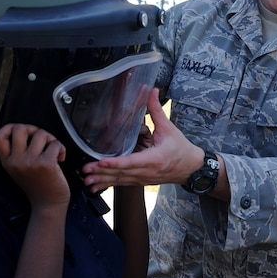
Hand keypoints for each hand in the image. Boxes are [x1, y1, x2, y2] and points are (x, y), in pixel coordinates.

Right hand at [0, 123, 69, 207]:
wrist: (47, 205)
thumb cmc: (37, 185)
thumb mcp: (18, 170)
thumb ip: (16, 152)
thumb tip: (25, 130)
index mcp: (7, 162)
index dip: (9, 127)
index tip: (22, 132)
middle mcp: (16, 161)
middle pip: (20, 128)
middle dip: (33, 129)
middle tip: (41, 141)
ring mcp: (31, 162)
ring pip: (40, 133)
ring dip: (50, 139)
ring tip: (53, 150)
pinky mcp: (46, 164)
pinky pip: (55, 143)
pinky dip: (61, 148)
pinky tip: (60, 158)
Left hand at [82, 88, 203, 193]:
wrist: (191, 168)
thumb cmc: (181, 148)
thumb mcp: (169, 128)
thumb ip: (157, 110)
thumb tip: (151, 91)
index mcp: (154, 158)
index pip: (132, 162)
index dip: (116, 163)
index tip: (102, 162)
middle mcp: (147, 171)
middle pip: (122, 173)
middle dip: (102, 172)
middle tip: (85, 170)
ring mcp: (143, 178)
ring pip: (120, 181)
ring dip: (103, 181)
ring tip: (87, 182)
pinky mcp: (141, 181)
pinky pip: (123, 184)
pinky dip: (109, 185)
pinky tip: (96, 187)